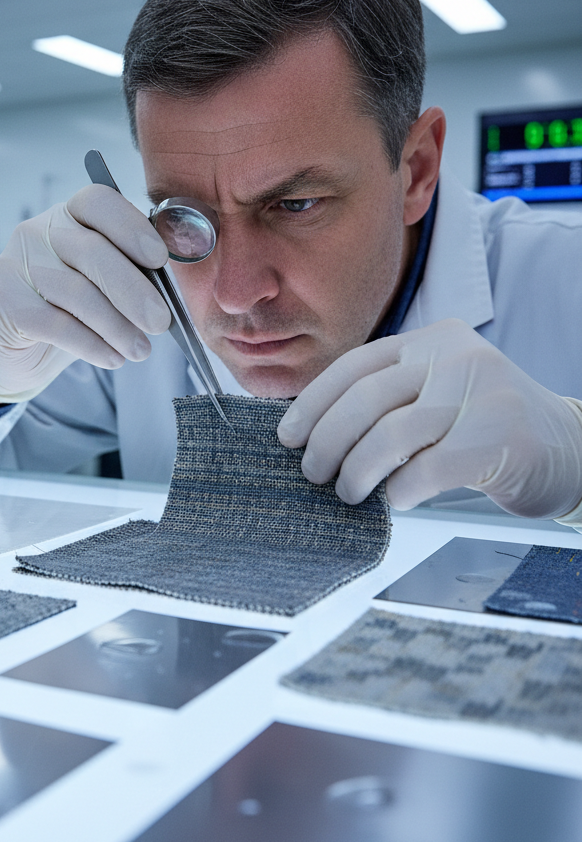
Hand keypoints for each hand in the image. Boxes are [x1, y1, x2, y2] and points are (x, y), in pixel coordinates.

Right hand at [0, 185, 170, 403]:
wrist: (19, 351)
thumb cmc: (71, 312)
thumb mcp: (104, 286)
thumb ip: (132, 274)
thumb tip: (171, 290)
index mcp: (69, 215)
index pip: (98, 202)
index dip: (131, 227)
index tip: (159, 260)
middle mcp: (38, 232)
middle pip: (92, 252)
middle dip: (133, 290)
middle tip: (160, 322)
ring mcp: (16, 266)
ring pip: (77, 292)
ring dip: (117, 326)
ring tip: (140, 349)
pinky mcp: (4, 304)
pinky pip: (56, 325)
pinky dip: (92, 345)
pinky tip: (112, 358)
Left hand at [277, 318, 581, 518]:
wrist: (569, 450)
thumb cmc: (483, 428)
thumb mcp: (434, 395)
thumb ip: (386, 400)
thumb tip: (309, 433)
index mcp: (431, 341)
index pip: (354, 366)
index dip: (313, 403)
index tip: (287, 436)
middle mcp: (455, 357)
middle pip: (366, 399)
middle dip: (327, 441)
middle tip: (312, 472)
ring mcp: (482, 392)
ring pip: (392, 435)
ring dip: (357, 471)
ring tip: (347, 492)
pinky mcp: (500, 436)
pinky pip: (428, 468)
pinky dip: (400, 490)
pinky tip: (395, 500)